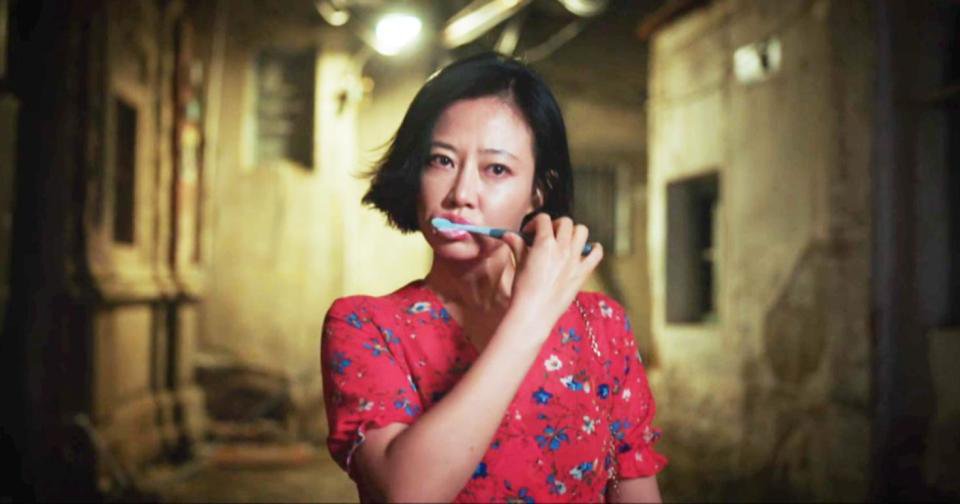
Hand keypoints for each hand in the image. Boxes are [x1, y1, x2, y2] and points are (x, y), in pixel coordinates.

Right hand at [501, 213, 602, 332]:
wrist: (534, 313)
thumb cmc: (523, 290)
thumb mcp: (519, 264)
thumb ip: (517, 245)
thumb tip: (507, 235)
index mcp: (544, 244)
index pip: (543, 219)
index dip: (534, 223)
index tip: (530, 233)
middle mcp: (562, 248)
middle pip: (564, 222)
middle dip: (554, 225)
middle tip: (548, 236)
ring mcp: (575, 260)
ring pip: (581, 231)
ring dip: (573, 232)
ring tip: (566, 241)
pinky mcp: (583, 272)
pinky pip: (596, 253)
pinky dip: (594, 248)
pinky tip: (587, 249)